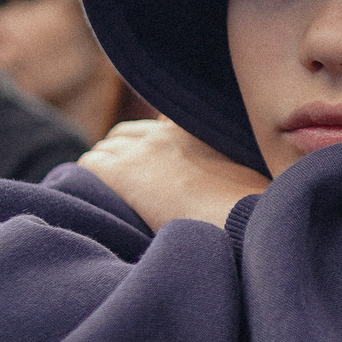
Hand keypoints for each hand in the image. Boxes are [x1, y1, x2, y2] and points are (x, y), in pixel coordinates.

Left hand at [77, 119, 268, 231]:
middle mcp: (163, 133)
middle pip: (127, 134)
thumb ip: (236, 166)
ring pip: (106, 149)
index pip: (163, 121)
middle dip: (125, 154)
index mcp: (194, 130)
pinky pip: (89, 166)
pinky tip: (99, 202)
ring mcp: (139, 150)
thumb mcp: (252, 173)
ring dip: (108, 170)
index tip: (156, 159)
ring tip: (114, 197)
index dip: (154, 142)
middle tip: (131, 185)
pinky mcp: (118, 171)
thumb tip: (253, 184)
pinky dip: (89, 181)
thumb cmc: (249, 208)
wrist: (230, 220)